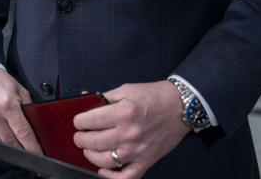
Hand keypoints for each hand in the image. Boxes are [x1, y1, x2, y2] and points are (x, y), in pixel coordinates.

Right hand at [0, 67, 40, 152]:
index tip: (38, 154)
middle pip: (11, 142)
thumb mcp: (20, 90)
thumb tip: (36, 127)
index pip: (23, 132)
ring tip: (13, 139)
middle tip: (29, 151)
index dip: (32, 147)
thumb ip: (29, 107)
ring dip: (8, 144)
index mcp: (8, 105)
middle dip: (22, 149)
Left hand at [73, 81, 188, 177]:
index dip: (79, 121)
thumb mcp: (127, 89)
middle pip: (93, 142)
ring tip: (89, 149)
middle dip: (81, 138)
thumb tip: (86, 99)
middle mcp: (130, 133)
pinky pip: (126, 177)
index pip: (90, 121)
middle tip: (80, 135)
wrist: (181, 106)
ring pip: (104, 161)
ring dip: (90, 156)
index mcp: (124, 112)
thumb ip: (104, 97)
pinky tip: (103, 169)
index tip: (78, 121)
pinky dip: (111, 176)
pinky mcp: (146, 160)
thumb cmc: (156, 97)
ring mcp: (137, 150)